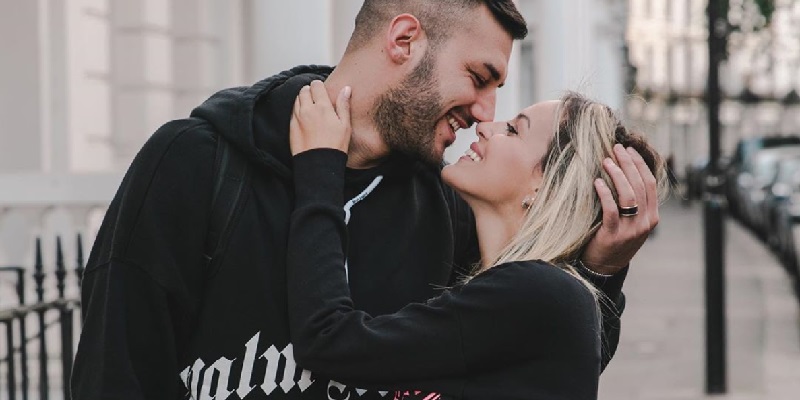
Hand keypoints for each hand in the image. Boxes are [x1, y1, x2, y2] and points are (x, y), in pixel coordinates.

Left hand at [290, 80, 351, 155]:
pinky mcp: (291, 126)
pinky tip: (305, 118)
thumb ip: (344, 105)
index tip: (323, 91)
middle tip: (317, 99)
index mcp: (322, 107)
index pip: (316, 85)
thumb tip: (346, 89)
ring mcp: (297, 117)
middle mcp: (307, 109)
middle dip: (310, 91)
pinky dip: (298, 110)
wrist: (318, 163)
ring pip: (297, 99)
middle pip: (304, 90)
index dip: (319, 86)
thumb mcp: (345, 125)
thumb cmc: (335, 146)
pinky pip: (292, 111)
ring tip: (311, 108)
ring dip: (303, 99)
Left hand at [582, 144, 659, 273]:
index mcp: (652, 217)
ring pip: (628, 196)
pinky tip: (597, 182)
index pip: (650, 184)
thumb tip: (624, 171)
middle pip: (640, 186)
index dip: (640, 164)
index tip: (629, 150)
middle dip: (628, 164)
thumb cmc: (615, 239)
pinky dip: (605, 193)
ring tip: (606, 161)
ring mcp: (630, 230)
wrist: (605, 268)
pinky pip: (611, 210)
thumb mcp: (632, 222)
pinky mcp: (613, 235)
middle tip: (616, 149)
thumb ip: (634, 203)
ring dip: (617, 175)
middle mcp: (645, 222)